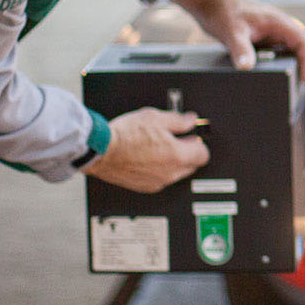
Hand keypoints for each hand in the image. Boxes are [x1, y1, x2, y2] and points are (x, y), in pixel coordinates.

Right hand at [82, 107, 208, 192]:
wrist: (101, 151)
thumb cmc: (125, 135)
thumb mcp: (155, 118)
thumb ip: (178, 120)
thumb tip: (190, 120)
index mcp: (177, 155)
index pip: (203, 155)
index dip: (199, 144)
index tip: (192, 137)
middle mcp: (170, 172)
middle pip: (192, 166)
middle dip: (187, 153)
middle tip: (175, 140)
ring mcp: (157, 182)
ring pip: (176, 173)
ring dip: (173, 163)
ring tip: (158, 148)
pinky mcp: (145, 187)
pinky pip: (161, 179)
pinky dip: (159, 171)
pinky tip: (148, 158)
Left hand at [172, 0, 304, 94]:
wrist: (212, 4)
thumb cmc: (224, 13)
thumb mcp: (231, 32)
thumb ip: (240, 48)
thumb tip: (246, 67)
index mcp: (279, 22)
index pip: (303, 42)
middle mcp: (282, 26)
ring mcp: (277, 32)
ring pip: (302, 49)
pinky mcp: (270, 39)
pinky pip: (290, 52)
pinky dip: (299, 63)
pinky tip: (301, 75)